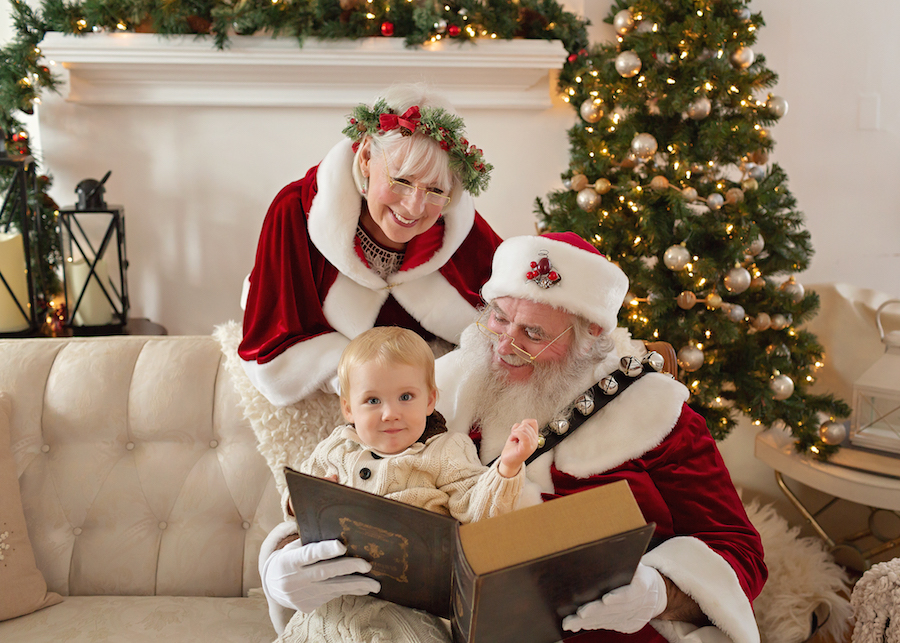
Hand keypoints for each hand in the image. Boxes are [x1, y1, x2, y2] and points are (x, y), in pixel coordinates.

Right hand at [261, 539, 380, 613]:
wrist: (271, 585)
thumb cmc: (289, 559)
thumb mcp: (293, 548)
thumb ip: (311, 544)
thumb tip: (341, 536)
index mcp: (289, 560)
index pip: (309, 554)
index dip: (325, 550)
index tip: (342, 546)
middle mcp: (294, 579)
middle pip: (324, 573)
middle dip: (348, 568)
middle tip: (367, 565)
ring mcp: (301, 595)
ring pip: (332, 589)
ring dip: (356, 585)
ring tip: (374, 585)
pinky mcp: (308, 606)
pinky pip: (331, 596)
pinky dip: (347, 590)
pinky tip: (362, 588)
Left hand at [498, 419, 539, 477]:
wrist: (508, 461)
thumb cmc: (512, 449)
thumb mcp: (518, 435)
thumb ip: (522, 428)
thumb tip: (525, 422)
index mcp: (533, 437)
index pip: (533, 422)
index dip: (524, 422)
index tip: (518, 430)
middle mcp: (534, 441)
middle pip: (526, 424)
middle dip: (517, 428)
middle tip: (515, 437)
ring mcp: (531, 445)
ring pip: (524, 428)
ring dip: (515, 432)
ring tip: (514, 440)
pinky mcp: (526, 449)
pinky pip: (524, 435)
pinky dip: (516, 434)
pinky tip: (513, 439)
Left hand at [562, 563, 666, 633]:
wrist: (655, 592)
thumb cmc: (637, 572)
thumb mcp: (634, 562)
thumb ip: (621, 560)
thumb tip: (597, 552)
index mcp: (643, 585)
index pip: (631, 593)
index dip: (618, 597)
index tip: (605, 599)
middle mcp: (641, 604)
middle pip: (616, 610)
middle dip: (595, 612)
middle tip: (577, 614)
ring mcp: (636, 617)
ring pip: (610, 621)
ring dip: (589, 622)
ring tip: (570, 623)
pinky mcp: (630, 626)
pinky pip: (610, 626)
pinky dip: (594, 625)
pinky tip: (579, 625)